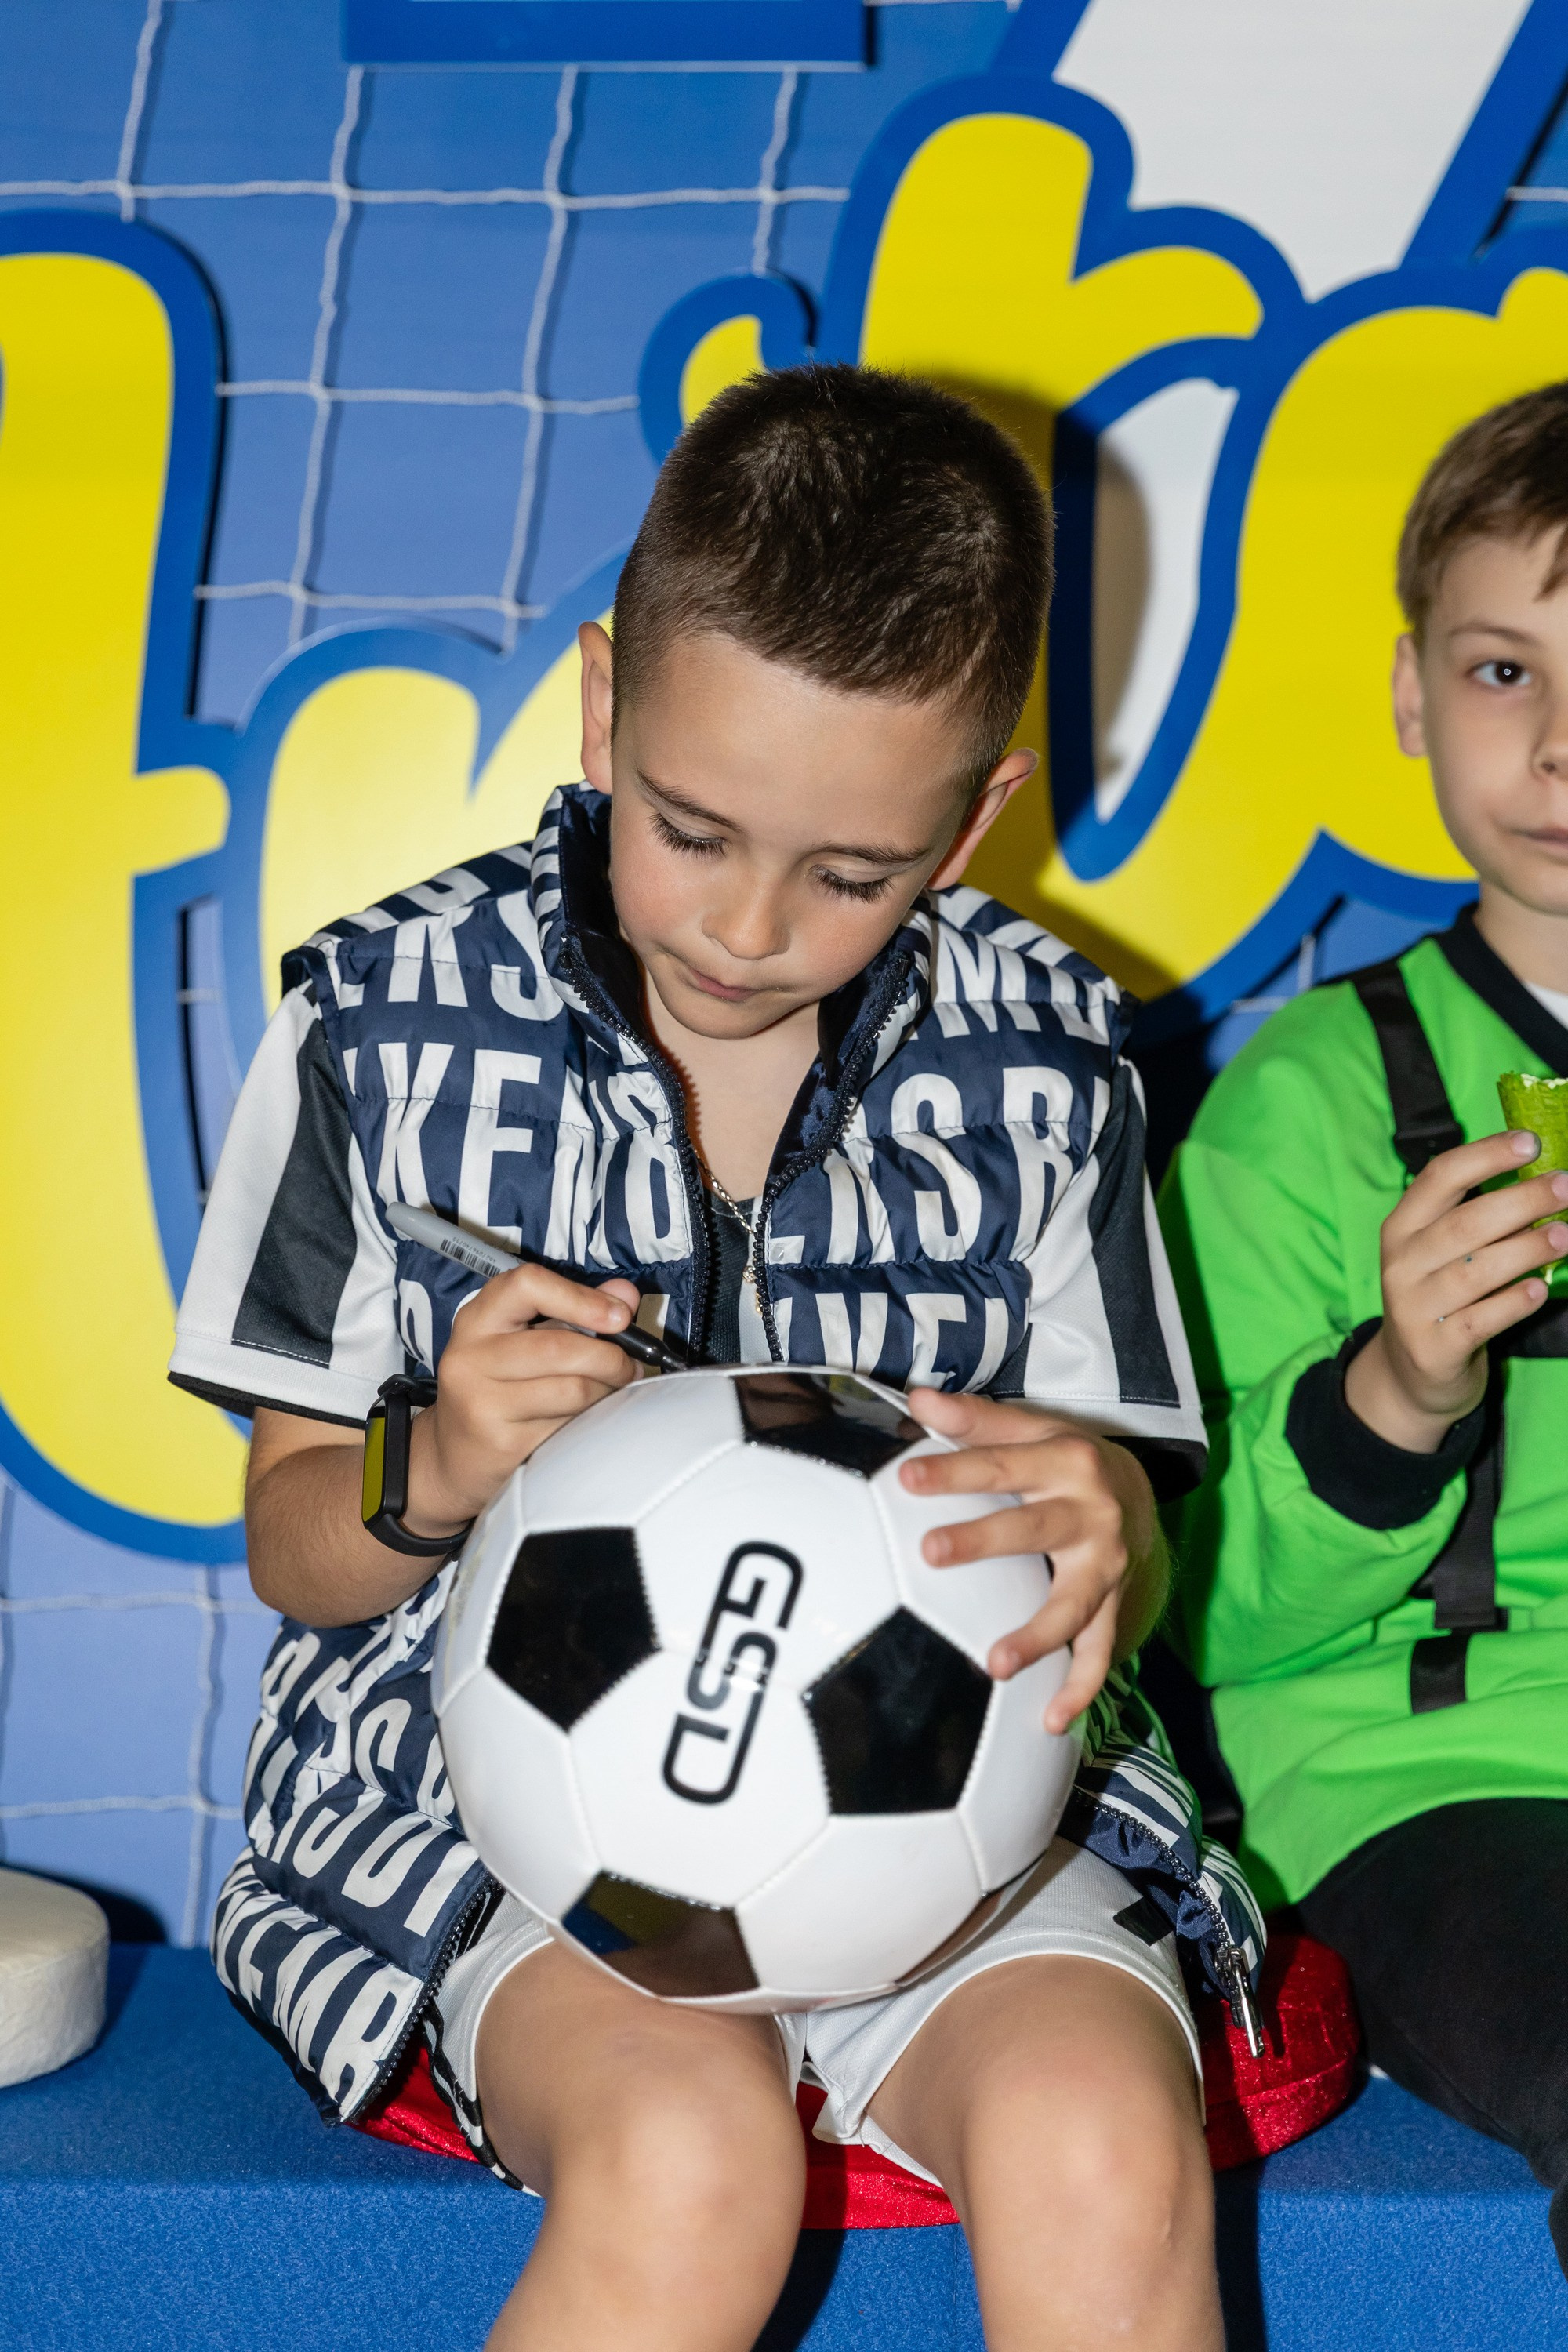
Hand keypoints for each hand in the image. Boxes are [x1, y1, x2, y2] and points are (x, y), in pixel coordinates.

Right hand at [404, 1268, 641, 1534]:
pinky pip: (567, 1426)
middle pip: (558, 1346)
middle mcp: (470, 1356)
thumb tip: (626, 1294)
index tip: (618, 1316)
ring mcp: (481, 1402)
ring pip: (571, 1389)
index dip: (580, 1297)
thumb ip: (575, 1311)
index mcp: (478, 1319)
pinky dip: (589, 1421)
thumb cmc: (497, 1390)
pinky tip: (587, 1419)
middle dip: (609, 1357)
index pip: (527, 1285)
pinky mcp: (501, 1442)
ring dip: (606, 1391)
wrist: (452, 1456)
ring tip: (611, 1391)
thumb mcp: (523, 1340)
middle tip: (628, 1366)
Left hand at [899, 1390, 1157, 1731]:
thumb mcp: (1031, 1428)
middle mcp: (1092, 1513)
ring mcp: (1107, 1565)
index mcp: (1066, 1461)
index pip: (1001, 1463)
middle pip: (1033, 1529)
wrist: (1141, 1491)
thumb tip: (917, 1398)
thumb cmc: (1064, 1459)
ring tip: (996, 1664)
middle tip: (931, 1552)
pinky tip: (1051, 1722)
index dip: (954, 1470)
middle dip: (983, 1540)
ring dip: (1037, 1636)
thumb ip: (975, 1419)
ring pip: (1073, 1604)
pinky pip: (1100, 1653)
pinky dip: (1081, 1689)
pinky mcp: (1114, 1605)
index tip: (905, 1477)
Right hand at [1344, 1128, 1567, 1452]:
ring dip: (1526, 1250)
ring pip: (1476, 1271)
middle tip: (1566, 1186)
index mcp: (1402, 1227)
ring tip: (1565, 1236)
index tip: (1530, 1142)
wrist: (1411, 1375)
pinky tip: (1540, 1289)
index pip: (1440, 1178)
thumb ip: (1477, 1219)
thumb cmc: (1441, 1298)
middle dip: (1522, 1201)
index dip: (1485, 1156)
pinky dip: (1513, 1302)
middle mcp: (1403, 1263)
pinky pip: (1481, 1320)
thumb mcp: (1441, 1254)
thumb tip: (1544, 1182)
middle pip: (1465, 1223)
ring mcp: (1414, 1307)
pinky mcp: (1433, 1348)